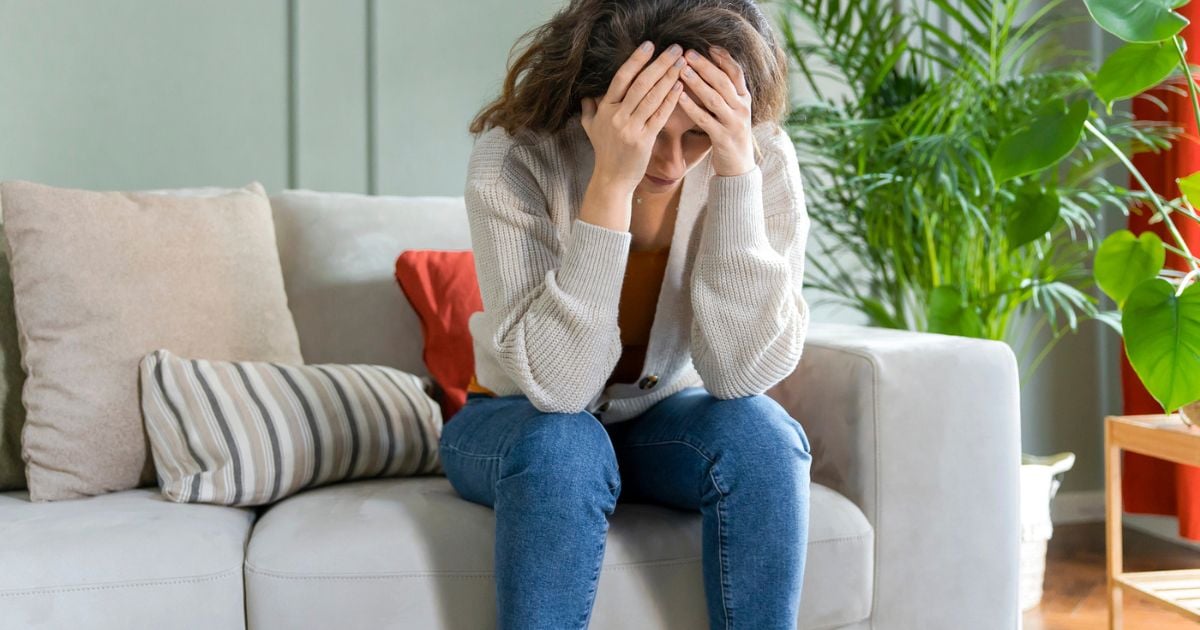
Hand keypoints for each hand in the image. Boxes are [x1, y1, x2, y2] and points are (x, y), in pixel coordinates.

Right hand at [581, 41, 686, 193]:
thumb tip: (586, 94)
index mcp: (604, 109)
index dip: (636, 60)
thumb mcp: (590, 128)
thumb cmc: (604, 152)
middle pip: (641, 83)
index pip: (621, 78)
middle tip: (675, 49)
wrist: (611, 179)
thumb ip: (589, 109)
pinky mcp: (644, 140)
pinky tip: (680, 87)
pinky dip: (671, 100)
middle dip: (660, 63)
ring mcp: (630, 128)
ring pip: (652, 97)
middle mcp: (616, 116)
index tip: (650, 45)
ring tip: (682, 64)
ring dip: (669, 78)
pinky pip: (660, 115)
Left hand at [678, 47, 755, 176]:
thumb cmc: (730, 135)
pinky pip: (705, 119)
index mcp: (745, 99)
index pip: (737, 72)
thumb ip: (725, 93)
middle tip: (688, 53)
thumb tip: (709, 69)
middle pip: (724, 81)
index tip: (708, 46)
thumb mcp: (733, 111)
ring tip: (682, 70)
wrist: (739, 168)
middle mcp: (742, 108)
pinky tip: (679, 97)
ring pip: (714, 98)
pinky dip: (691, 107)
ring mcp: (733, 123)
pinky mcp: (723, 138)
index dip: (723, 58)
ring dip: (697, 83)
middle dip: (705, 66)